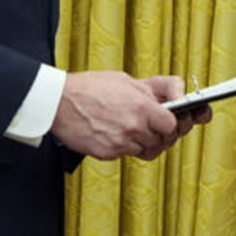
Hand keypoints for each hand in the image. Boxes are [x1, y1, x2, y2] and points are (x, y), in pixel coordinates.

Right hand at [52, 71, 202, 160]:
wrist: (59, 102)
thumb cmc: (91, 87)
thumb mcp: (128, 80)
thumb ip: (154, 90)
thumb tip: (177, 96)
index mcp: (141, 107)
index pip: (172, 126)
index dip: (172, 124)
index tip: (167, 121)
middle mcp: (133, 127)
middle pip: (160, 141)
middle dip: (157, 134)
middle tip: (150, 126)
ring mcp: (119, 143)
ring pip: (144, 150)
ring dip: (140, 141)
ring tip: (128, 126)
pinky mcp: (106, 153)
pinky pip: (124, 154)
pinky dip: (122, 146)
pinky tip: (113, 132)